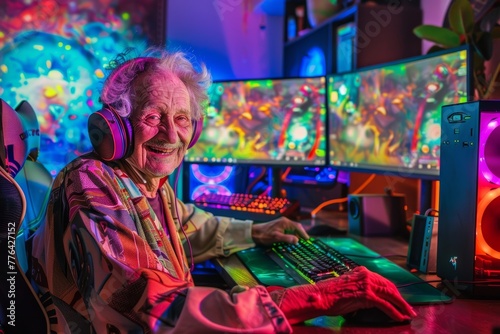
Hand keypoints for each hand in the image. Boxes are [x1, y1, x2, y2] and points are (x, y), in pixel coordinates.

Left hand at [251, 217, 308, 244]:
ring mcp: (282, 224)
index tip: (307, 240)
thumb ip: (287, 238)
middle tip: (305, 242)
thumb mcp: (276, 238)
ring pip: (293, 229)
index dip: (304, 233)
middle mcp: (284, 221)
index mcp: (285, 222)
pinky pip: (288, 231)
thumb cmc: (264, 235)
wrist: (254, 233)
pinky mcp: (279, 227)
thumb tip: (297, 240)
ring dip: (296, 235)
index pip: (298, 227)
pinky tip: (291, 241)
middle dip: (301, 234)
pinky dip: (292, 235)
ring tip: (299, 243)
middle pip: (296, 227)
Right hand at [270, 266, 416, 323]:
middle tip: (409, 309)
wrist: (320, 297)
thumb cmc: (330, 295)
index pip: (383, 281)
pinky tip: (399, 317)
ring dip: (401, 306)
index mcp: (361, 272)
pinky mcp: (366, 295)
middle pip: (389, 287)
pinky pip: (385, 305)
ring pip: (390, 295)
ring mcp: (366, 284)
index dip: (393, 292)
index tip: (400, 300)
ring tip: (407, 314)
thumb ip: (362, 290)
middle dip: (401, 299)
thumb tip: (373, 300)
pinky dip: (394, 312)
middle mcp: (366, 274)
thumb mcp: (349, 289)